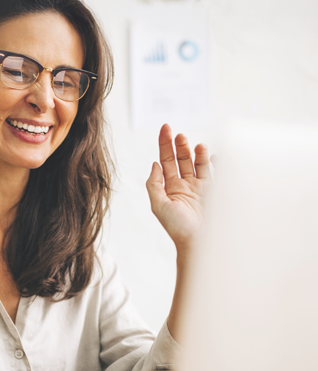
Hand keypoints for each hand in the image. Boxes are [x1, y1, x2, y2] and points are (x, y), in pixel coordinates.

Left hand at [146, 124, 211, 251]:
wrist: (200, 243)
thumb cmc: (177, 227)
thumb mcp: (158, 205)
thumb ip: (154, 184)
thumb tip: (154, 163)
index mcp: (170, 187)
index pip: (166, 160)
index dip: (165, 143)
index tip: (165, 127)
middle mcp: (185, 185)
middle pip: (182, 158)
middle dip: (181, 145)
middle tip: (180, 135)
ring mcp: (202, 188)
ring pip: (199, 163)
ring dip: (197, 152)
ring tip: (195, 145)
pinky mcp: (217, 192)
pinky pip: (217, 172)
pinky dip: (216, 163)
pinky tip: (213, 156)